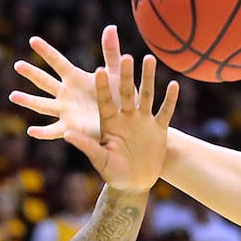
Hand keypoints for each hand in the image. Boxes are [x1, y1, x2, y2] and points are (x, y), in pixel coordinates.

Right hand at [11, 25, 124, 146]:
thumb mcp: (115, 73)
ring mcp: (66, 111)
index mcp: (75, 78)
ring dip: (28, 100)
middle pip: (44, 81)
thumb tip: (111, 26)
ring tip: (13, 96)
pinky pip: (54, 131)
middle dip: (32, 73)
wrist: (124, 122)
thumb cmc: (119, 95)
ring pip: (42, 105)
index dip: (46, 51)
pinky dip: (43, 132)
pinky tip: (31, 131)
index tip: (33, 40)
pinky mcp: (70, 128)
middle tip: (17, 65)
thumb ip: (111, 52)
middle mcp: (66, 93)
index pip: (57, 61)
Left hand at [66, 54, 179, 192]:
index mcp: (110, 122)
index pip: (105, 101)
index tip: (100, 70)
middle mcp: (126, 117)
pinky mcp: (158, 130)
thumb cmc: (113, 173)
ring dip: (148, 78)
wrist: (134, 184)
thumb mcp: (100, 160)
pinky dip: (170, 100)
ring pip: (147, 96)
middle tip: (126, 57)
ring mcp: (143, 121)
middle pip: (126, 93)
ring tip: (149, 58)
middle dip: (126, 76)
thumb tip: (67, 133)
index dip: (103, 87)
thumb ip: (86, 146)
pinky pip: (165, 112)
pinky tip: (174, 84)